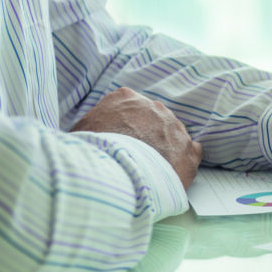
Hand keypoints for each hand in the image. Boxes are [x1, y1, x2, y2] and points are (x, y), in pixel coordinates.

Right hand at [70, 87, 203, 188]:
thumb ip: (95, 122)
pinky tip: (170, 170)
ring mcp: (175, 128)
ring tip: (149, 167)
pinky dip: (183, 159)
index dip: (122, 124)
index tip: (119, 137)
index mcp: (125, 98)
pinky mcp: (189, 150)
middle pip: (151, 119)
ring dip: (163, 147)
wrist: (115, 174)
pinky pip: (191, 151)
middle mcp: (154, 108)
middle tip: (133, 154)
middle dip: (144, 134)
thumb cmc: (92, 151)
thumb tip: (95, 130)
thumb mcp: (81, 130)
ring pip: (171, 134)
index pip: (126, 105)